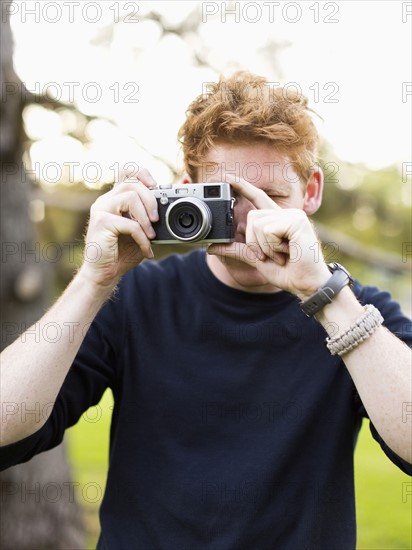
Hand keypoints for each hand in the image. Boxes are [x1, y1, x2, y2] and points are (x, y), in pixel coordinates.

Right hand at [78, 167, 158, 287]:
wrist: (104, 273)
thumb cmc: (121, 253)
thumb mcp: (141, 232)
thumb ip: (149, 219)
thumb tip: (169, 210)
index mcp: (114, 199)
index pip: (126, 172)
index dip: (143, 174)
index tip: (155, 188)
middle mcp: (106, 200)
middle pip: (132, 183)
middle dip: (151, 200)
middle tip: (157, 220)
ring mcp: (101, 209)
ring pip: (130, 197)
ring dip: (146, 218)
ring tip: (151, 235)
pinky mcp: (101, 223)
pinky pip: (129, 223)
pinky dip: (142, 238)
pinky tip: (146, 249)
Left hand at [207, 175, 330, 299]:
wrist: (307, 284)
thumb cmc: (288, 272)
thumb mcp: (256, 259)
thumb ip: (237, 250)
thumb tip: (212, 247)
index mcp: (277, 221)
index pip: (258, 198)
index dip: (243, 187)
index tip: (228, 177)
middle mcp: (286, 214)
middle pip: (252, 217)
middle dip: (255, 242)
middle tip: (272, 256)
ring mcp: (293, 216)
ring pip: (258, 224)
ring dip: (265, 247)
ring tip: (282, 255)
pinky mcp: (297, 221)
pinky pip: (268, 230)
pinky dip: (273, 247)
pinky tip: (288, 252)